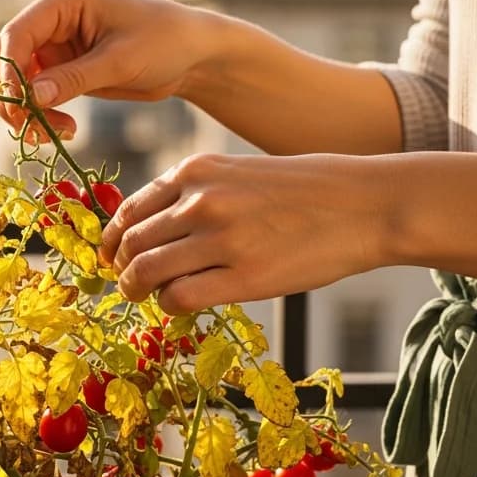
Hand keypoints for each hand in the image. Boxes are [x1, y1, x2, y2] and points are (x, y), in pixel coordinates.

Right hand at [0, 0, 205, 141]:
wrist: (187, 56)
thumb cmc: (162, 43)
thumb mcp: (120, 62)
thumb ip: (74, 78)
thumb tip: (31, 98)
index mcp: (63, 0)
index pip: (16, 34)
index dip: (9, 73)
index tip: (19, 107)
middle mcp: (51, 19)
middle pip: (5, 59)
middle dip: (13, 96)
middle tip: (33, 129)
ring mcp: (53, 45)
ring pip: (15, 82)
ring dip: (27, 112)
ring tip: (59, 134)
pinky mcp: (60, 69)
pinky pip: (34, 96)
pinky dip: (41, 116)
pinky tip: (66, 130)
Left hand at [100, 152, 384, 312]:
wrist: (365, 204)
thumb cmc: (304, 190)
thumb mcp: (239, 172)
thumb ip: (194, 194)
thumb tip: (150, 230)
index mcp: (196, 171)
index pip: (130, 210)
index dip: (113, 239)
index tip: (112, 256)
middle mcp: (201, 201)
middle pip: (133, 243)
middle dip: (122, 268)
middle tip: (127, 284)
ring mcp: (220, 239)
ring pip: (147, 272)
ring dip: (138, 289)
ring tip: (146, 297)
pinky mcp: (243, 277)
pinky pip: (179, 298)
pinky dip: (169, 305)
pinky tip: (180, 304)